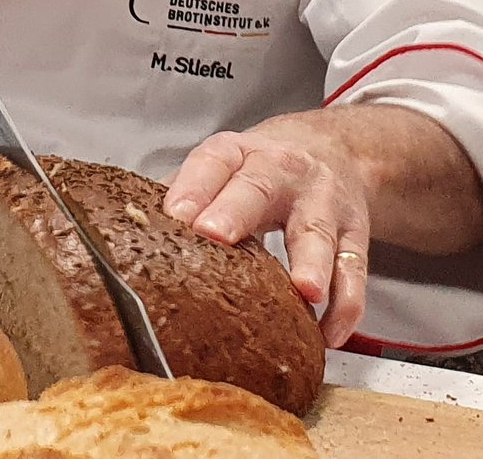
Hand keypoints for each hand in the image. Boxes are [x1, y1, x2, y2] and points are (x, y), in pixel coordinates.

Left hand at [161, 116, 371, 348]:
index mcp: (239, 154)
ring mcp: (323, 201)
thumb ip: (180, 197)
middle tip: (215, 235)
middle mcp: (283, 170)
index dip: (193, 187)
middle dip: (238, 211)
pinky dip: (345, 304)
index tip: (175, 215)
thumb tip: (127, 237)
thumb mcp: (221, 168)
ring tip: (305, 291)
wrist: (335, 149)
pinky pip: (354, 270)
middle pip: (260, 187)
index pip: (213, 162)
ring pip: (317, 230)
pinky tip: (329, 333)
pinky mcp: (355, 232)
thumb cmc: (261, 171)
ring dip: (312, 261)